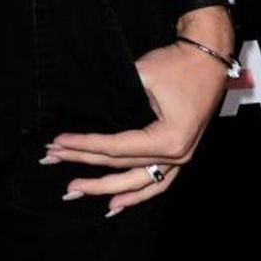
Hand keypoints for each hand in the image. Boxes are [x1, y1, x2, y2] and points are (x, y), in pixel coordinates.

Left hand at [39, 38, 228, 214]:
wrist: (207, 57)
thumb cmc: (177, 64)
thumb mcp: (142, 75)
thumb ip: (116, 98)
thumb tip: (86, 113)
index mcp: (169, 139)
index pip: (116, 148)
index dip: (84, 144)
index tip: (58, 142)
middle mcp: (177, 155)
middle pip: (122, 166)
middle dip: (85, 164)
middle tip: (53, 159)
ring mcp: (181, 159)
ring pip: (138, 183)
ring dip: (105, 188)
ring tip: (77, 190)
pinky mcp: (179, 154)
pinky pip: (156, 183)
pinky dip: (136, 195)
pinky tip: (116, 203)